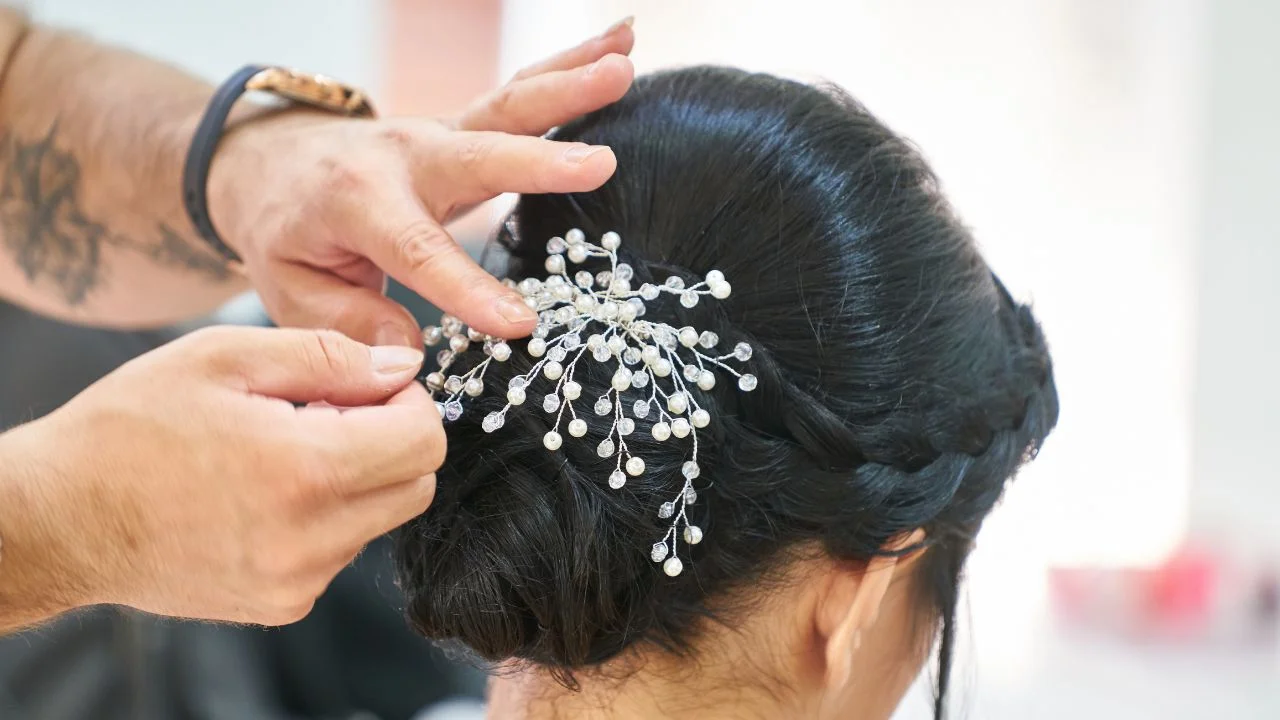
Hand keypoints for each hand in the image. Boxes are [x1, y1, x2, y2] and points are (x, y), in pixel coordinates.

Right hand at [0, 326, 439, 624]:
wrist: (59, 518)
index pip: (425, 439)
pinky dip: (325, 517)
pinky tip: (266, 493)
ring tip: (284, 450)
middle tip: (328, 412)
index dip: (410, 400)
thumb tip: (401, 366)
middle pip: (416, 485)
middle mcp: (312, 538)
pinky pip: (339, 551)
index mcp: (306, 470)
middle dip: (393, 439)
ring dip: (357, 478)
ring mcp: (298, 581)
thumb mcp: (225, 357)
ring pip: (379, 519)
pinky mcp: (282, 604)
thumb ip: (329, 356)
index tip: (371, 384)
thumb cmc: (129, 428)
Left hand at [206, 19, 636, 346]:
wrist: (270, 162)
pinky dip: (571, 65)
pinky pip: (521, 94)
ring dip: (569, 84)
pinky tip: (621, 45)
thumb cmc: (286, 234)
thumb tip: (409, 352)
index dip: (466, 287)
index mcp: (356, 203)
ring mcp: (439, 133)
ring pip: (508, 105)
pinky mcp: (465, 126)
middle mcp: (404, 157)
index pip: (416, 250)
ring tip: (624, 65)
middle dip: (539, 161)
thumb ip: (346, 323)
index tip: (518, 323)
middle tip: (600, 163)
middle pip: (479, 156)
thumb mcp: (291, 289)